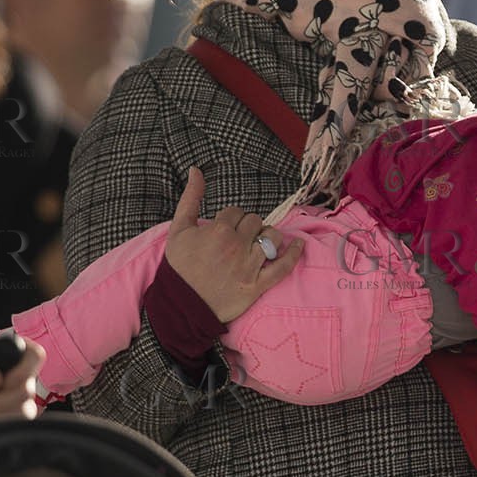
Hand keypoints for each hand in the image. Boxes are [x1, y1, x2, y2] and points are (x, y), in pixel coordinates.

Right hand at [163, 166, 305, 322]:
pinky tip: (297, 244)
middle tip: (236, 240)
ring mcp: (249, 266)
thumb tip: (197, 169)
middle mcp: (236, 246)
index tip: (223, 230)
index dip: (230, 219)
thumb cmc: (178, 267)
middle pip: (255, 222)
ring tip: (256, 243)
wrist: (180, 306)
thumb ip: (190, 197)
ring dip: (267, 237)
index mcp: (218, 230)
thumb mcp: (179, 230)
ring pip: (271, 237)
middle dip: (247, 227)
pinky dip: (294, 253)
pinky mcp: (257, 285)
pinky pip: (283, 266)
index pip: (236, 212)